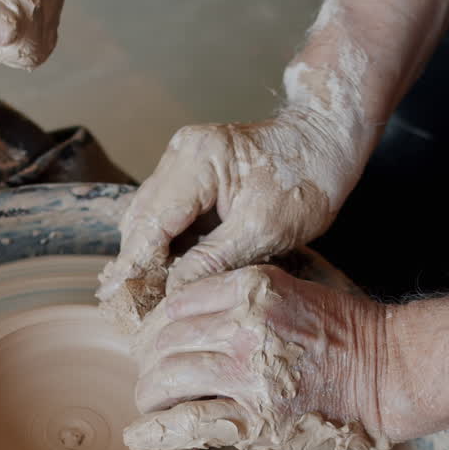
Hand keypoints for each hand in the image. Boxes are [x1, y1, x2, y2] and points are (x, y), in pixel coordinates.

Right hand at [96, 107, 363, 329]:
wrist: (327, 141)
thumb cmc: (307, 180)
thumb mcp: (264, 230)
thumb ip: (213, 260)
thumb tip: (173, 293)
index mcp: (198, 160)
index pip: (151, 223)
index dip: (135, 265)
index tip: (121, 301)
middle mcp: (182, 153)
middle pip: (141, 218)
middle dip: (136, 263)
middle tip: (131, 308)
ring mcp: (184, 159)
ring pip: (149, 216)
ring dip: (149, 255)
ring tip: (145, 297)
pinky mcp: (192, 171)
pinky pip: (168, 212)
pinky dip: (166, 243)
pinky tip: (168, 273)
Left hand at [125, 266, 389, 449]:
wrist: (388, 371)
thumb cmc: (344, 332)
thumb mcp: (289, 290)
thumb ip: (238, 298)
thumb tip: (182, 318)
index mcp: (251, 288)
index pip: (177, 303)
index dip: (157, 326)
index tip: (155, 342)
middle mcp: (245, 325)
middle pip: (165, 341)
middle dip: (149, 362)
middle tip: (151, 375)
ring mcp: (248, 373)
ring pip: (167, 380)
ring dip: (150, 395)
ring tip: (151, 404)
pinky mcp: (255, 417)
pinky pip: (187, 422)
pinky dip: (155, 431)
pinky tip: (140, 436)